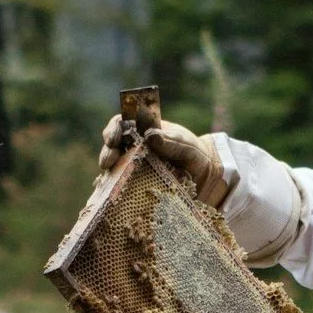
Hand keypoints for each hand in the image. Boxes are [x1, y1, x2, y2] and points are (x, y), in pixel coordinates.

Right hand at [97, 114, 229, 206]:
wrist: (205, 178)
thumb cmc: (195, 156)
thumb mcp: (187, 147)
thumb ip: (171, 141)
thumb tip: (150, 136)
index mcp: (146, 132)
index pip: (122, 124)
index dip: (114, 129)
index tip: (113, 139)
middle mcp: (136, 147)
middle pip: (112, 145)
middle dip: (107, 151)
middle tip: (109, 161)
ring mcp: (134, 166)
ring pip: (113, 165)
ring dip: (109, 168)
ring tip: (110, 172)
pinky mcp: (135, 184)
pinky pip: (120, 183)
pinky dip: (114, 185)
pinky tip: (113, 188)